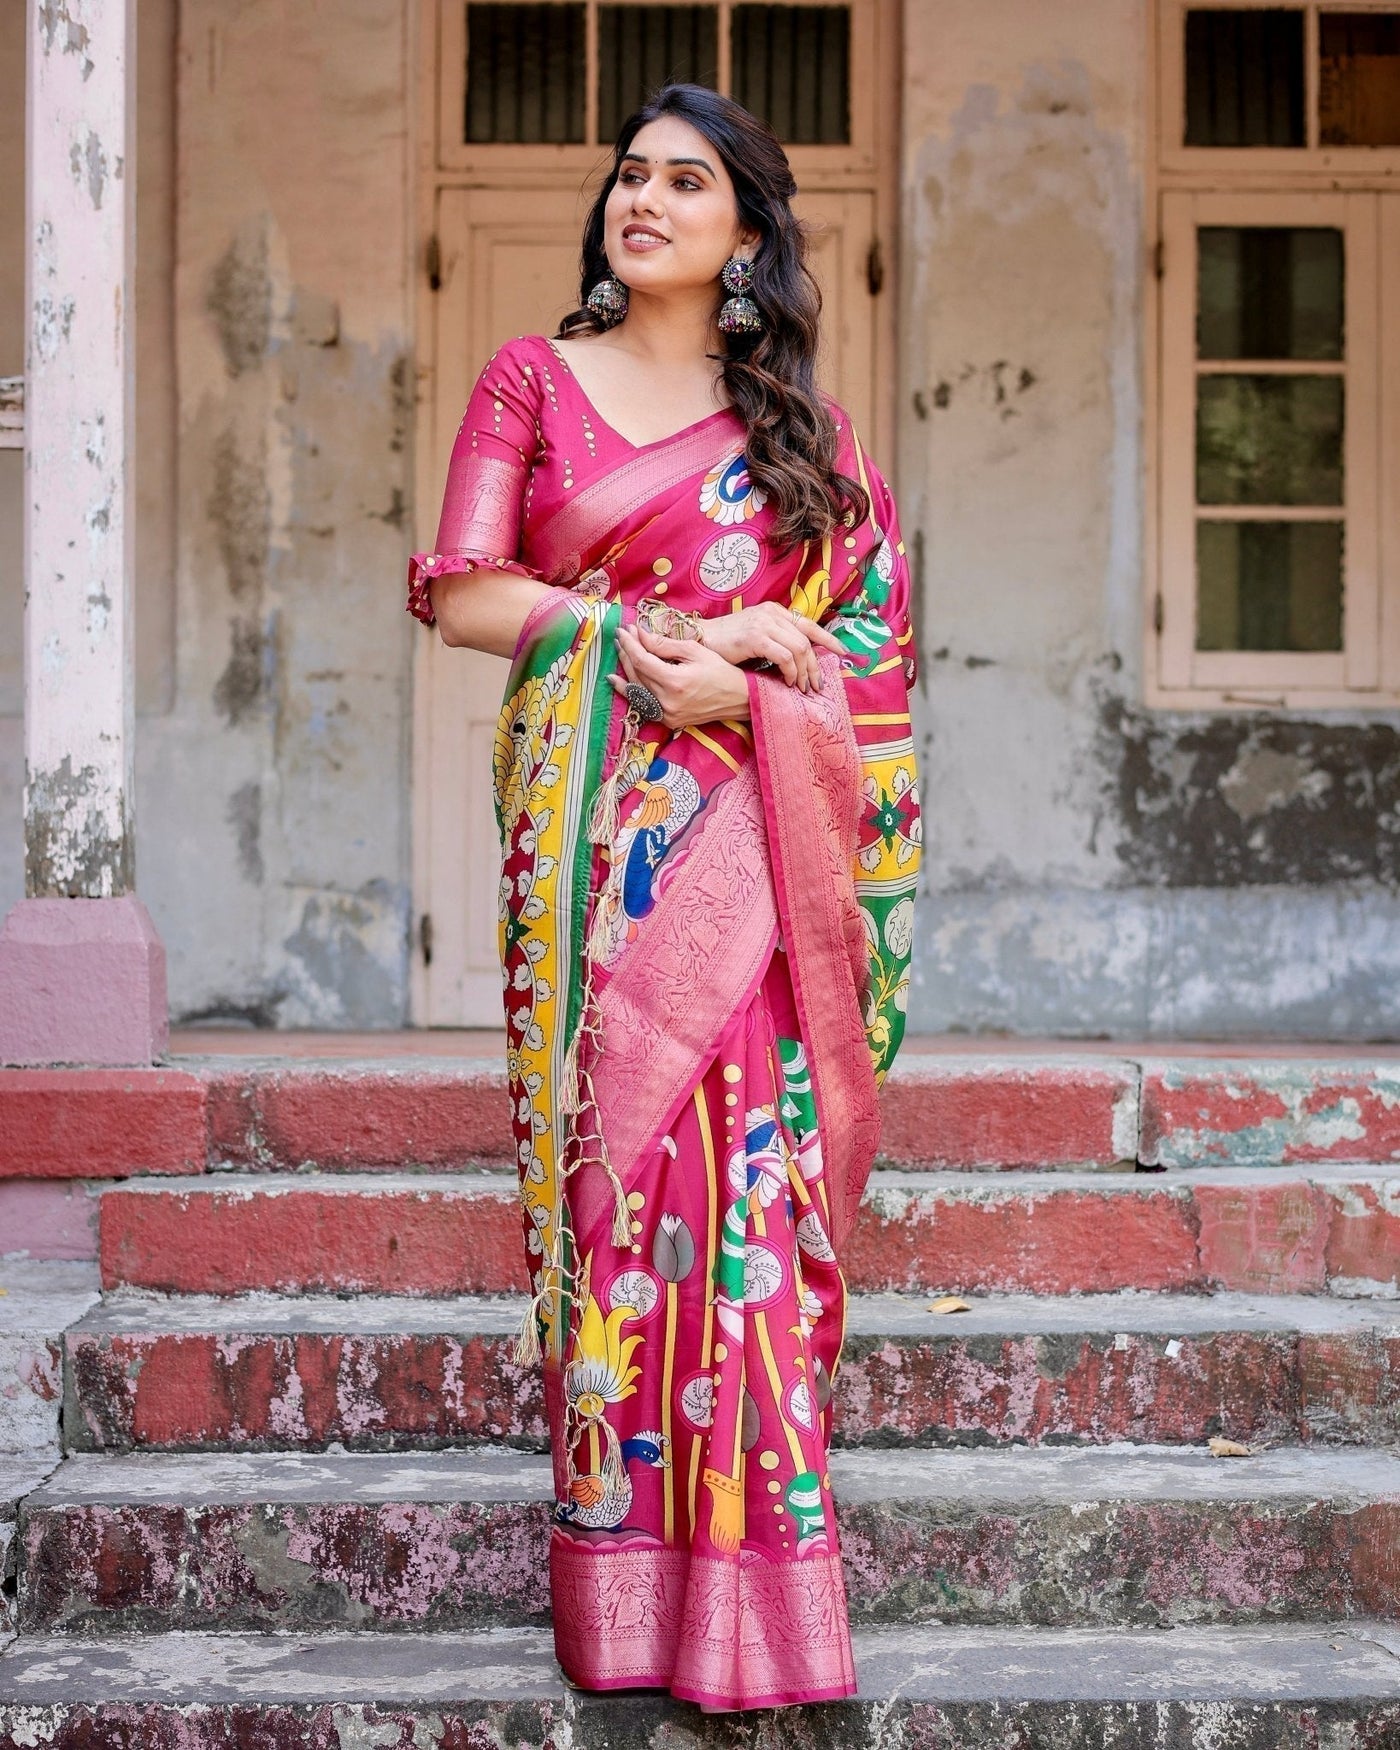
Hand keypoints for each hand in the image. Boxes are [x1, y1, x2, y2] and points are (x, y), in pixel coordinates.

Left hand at [611, 624, 751, 729]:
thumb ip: (664, 644)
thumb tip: (640, 634)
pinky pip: (643, 703)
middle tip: (622, 636)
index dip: (630, 643)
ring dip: (626, 668)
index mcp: (675, 682)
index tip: (623, 629)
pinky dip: (629, 690)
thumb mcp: (694, 651)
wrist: (738, 699)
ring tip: (621, 650)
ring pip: (637, 688)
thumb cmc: (720, 671)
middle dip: (627, 652)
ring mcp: (666, 714)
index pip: (642, 660)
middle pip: (637, 673)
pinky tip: (616, 680)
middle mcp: (667, 702)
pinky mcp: (668, 720)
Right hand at [696, 601, 844, 692]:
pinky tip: (788, 682)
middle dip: (816, 666)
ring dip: (804, 672)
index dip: (828, 639)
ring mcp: (764, 623)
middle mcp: (771, 613)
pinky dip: (791, 672)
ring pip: (800, 648)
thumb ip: (776, 642)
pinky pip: (785, 656)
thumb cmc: (724, 645)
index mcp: (774, 611)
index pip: (809, 624)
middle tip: (817, 685)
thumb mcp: (755, 638)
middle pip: (807, 640)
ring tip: (801, 688)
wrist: (697, 641)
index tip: (842, 653)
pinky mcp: (755, 637)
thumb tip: (799, 663)